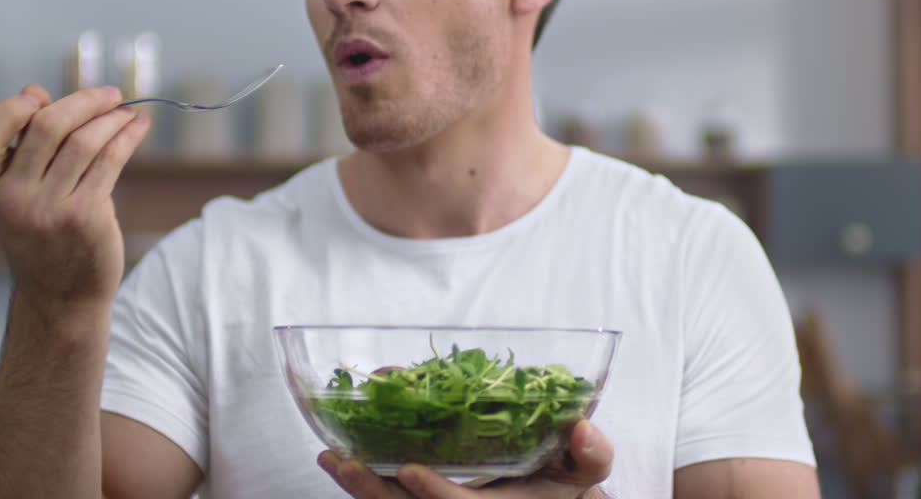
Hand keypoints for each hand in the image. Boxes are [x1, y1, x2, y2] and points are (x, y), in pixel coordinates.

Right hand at [0, 84, 150, 307]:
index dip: (6, 111)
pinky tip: (137, 127)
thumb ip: (23, 146)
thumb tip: (35, 91)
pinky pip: (109, 161)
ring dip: (112, 117)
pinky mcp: (85, 216)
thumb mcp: (17, 195)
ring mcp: (49, 209)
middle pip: (46, 128)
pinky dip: (127, 137)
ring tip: (128, 111)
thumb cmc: (42, 234)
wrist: (61, 295)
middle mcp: (12, 200)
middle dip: (83, 101)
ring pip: (84, 141)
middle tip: (110, 94)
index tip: (37, 97)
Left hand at [318, 419, 612, 498]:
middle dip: (375, 493)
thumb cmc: (562, 480)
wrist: (546, 497)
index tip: (410, 470)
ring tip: (331, 458)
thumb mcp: (586, 469)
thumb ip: (590, 453)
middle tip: (343, 462)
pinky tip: (341, 459)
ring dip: (360, 488)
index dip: (438, 495)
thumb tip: (581, 429)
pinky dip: (366, 484)